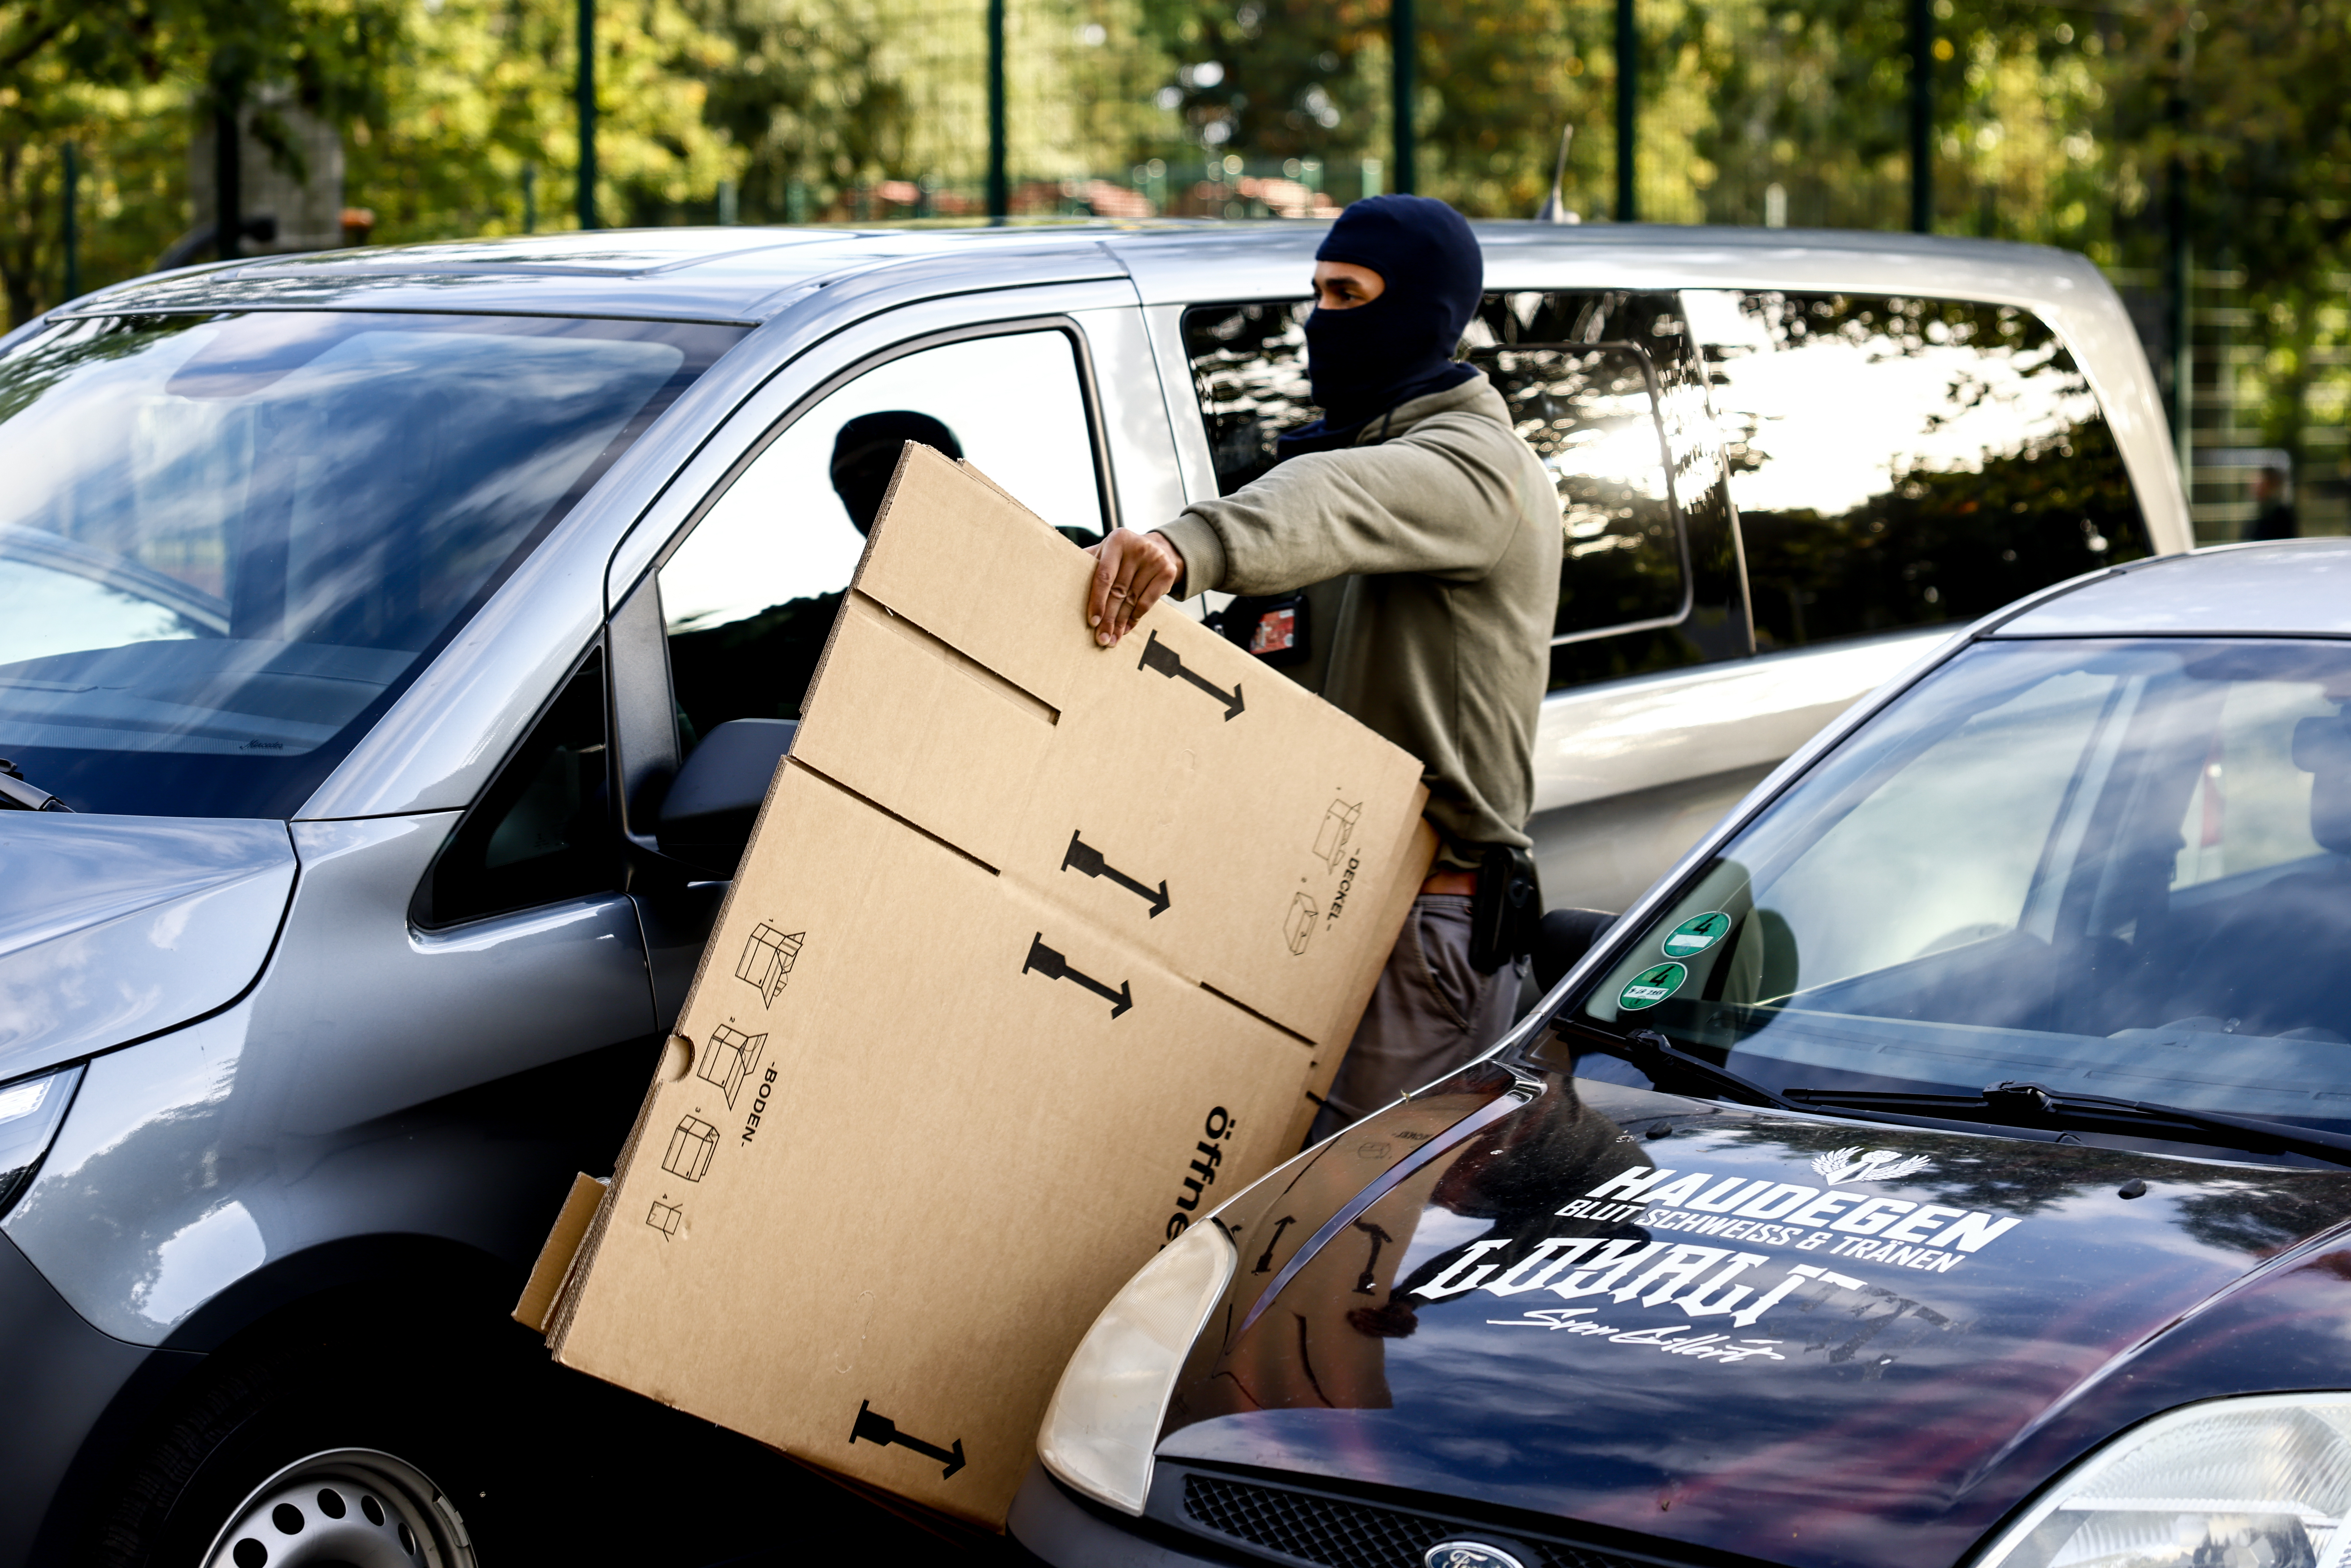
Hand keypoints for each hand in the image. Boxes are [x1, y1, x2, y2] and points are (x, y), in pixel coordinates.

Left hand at [1084, 529, 1183, 646]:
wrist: (1156, 548)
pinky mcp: (1167, 572)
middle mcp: (1138, 547)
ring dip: (1121, 623)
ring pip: (1133, 600)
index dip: (1097, 600)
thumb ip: (1088, 563)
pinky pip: (1148, 603)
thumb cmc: (1121, 555)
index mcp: (1117, 540)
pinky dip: (1135, 618)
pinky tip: (1126, 629)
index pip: (1104, 575)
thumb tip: (1058, 581)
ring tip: (1112, 638)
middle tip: (1101, 638)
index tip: (1093, 621)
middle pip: (1119, 591)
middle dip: (1109, 618)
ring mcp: (1155, 559)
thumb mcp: (1105, 553)